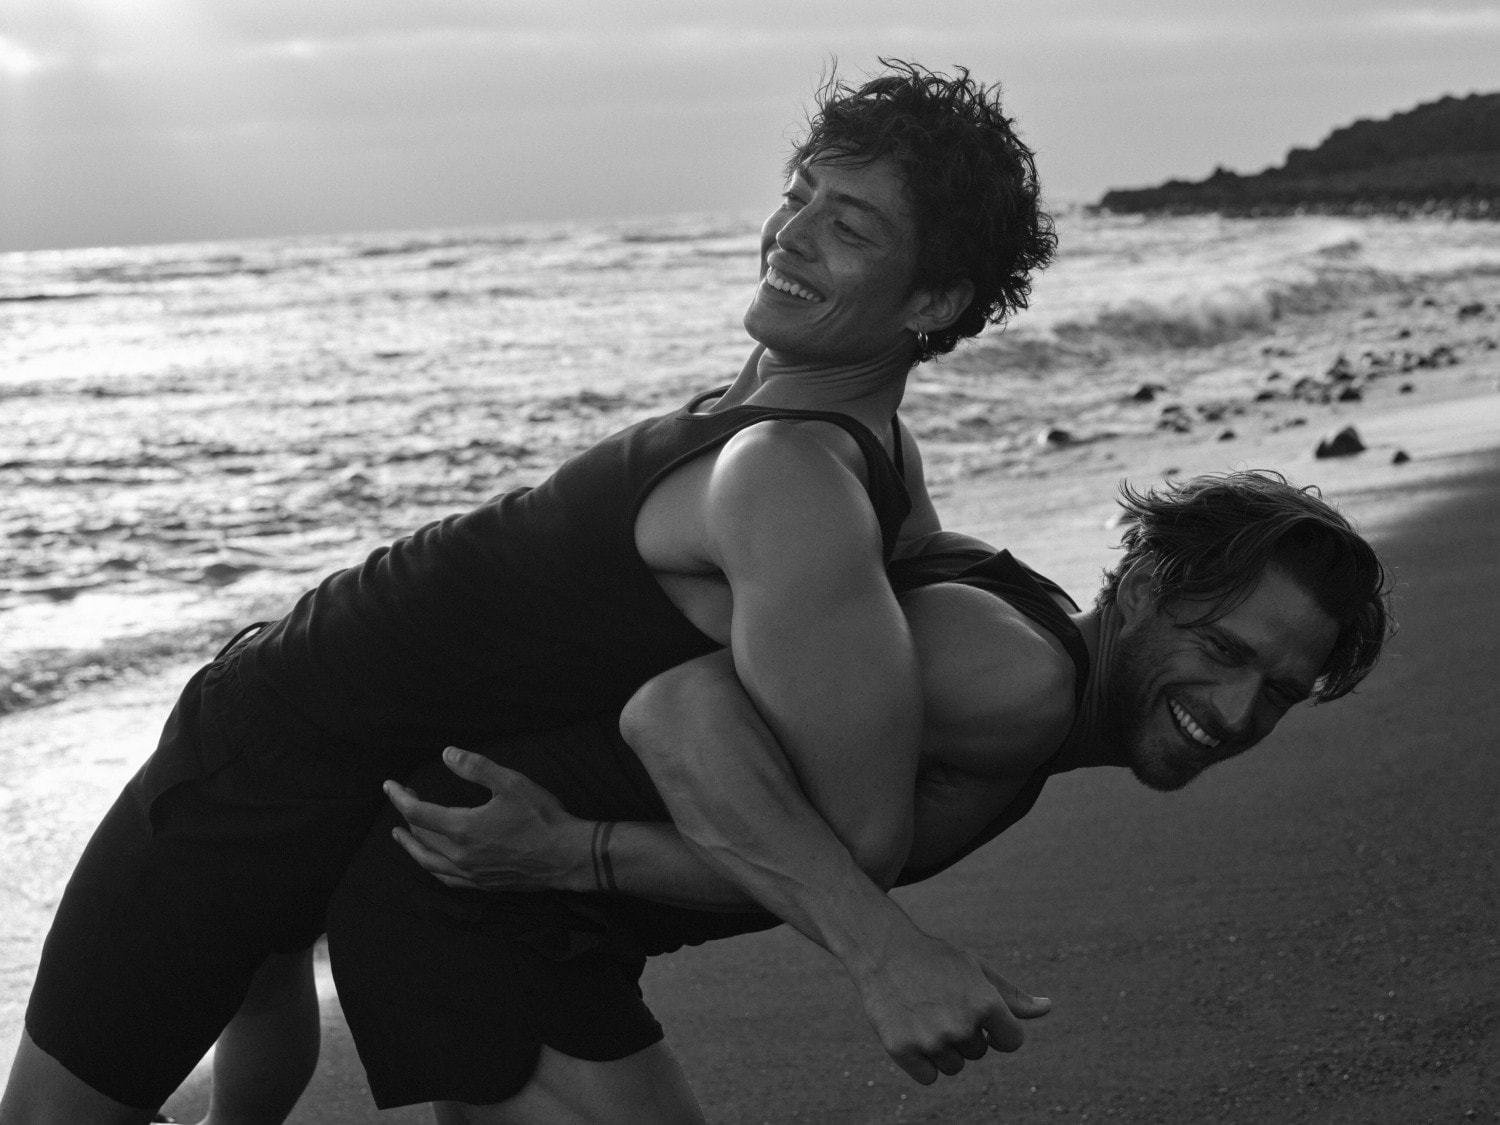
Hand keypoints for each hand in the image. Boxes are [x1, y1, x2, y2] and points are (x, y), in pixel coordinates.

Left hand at [385, 746, 592, 891]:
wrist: (566, 856)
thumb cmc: (541, 817)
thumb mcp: (510, 783)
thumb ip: (475, 767)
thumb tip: (446, 754)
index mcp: (462, 829)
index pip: (418, 813)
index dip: (400, 798)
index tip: (389, 785)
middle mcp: (460, 855)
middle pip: (421, 836)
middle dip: (408, 816)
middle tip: (405, 798)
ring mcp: (470, 873)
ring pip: (428, 862)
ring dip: (412, 846)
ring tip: (401, 836)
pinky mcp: (482, 884)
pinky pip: (446, 879)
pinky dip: (432, 867)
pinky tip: (434, 863)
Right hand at [852, 928, 1049, 1084]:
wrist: (883, 950)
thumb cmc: (935, 960)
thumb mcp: (977, 970)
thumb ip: (1013, 997)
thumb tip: (1047, 1008)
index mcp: (985, 1004)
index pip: (1011, 1042)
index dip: (997, 1030)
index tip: (980, 1015)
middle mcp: (961, 1025)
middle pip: (978, 1053)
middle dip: (965, 1033)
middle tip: (941, 1003)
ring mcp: (931, 1040)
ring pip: (954, 1066)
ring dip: (943, 1048)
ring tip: (925, 1014)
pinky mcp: (903, 1051)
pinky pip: (929, 1076)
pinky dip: (921, 1061)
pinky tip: (911, 1029)